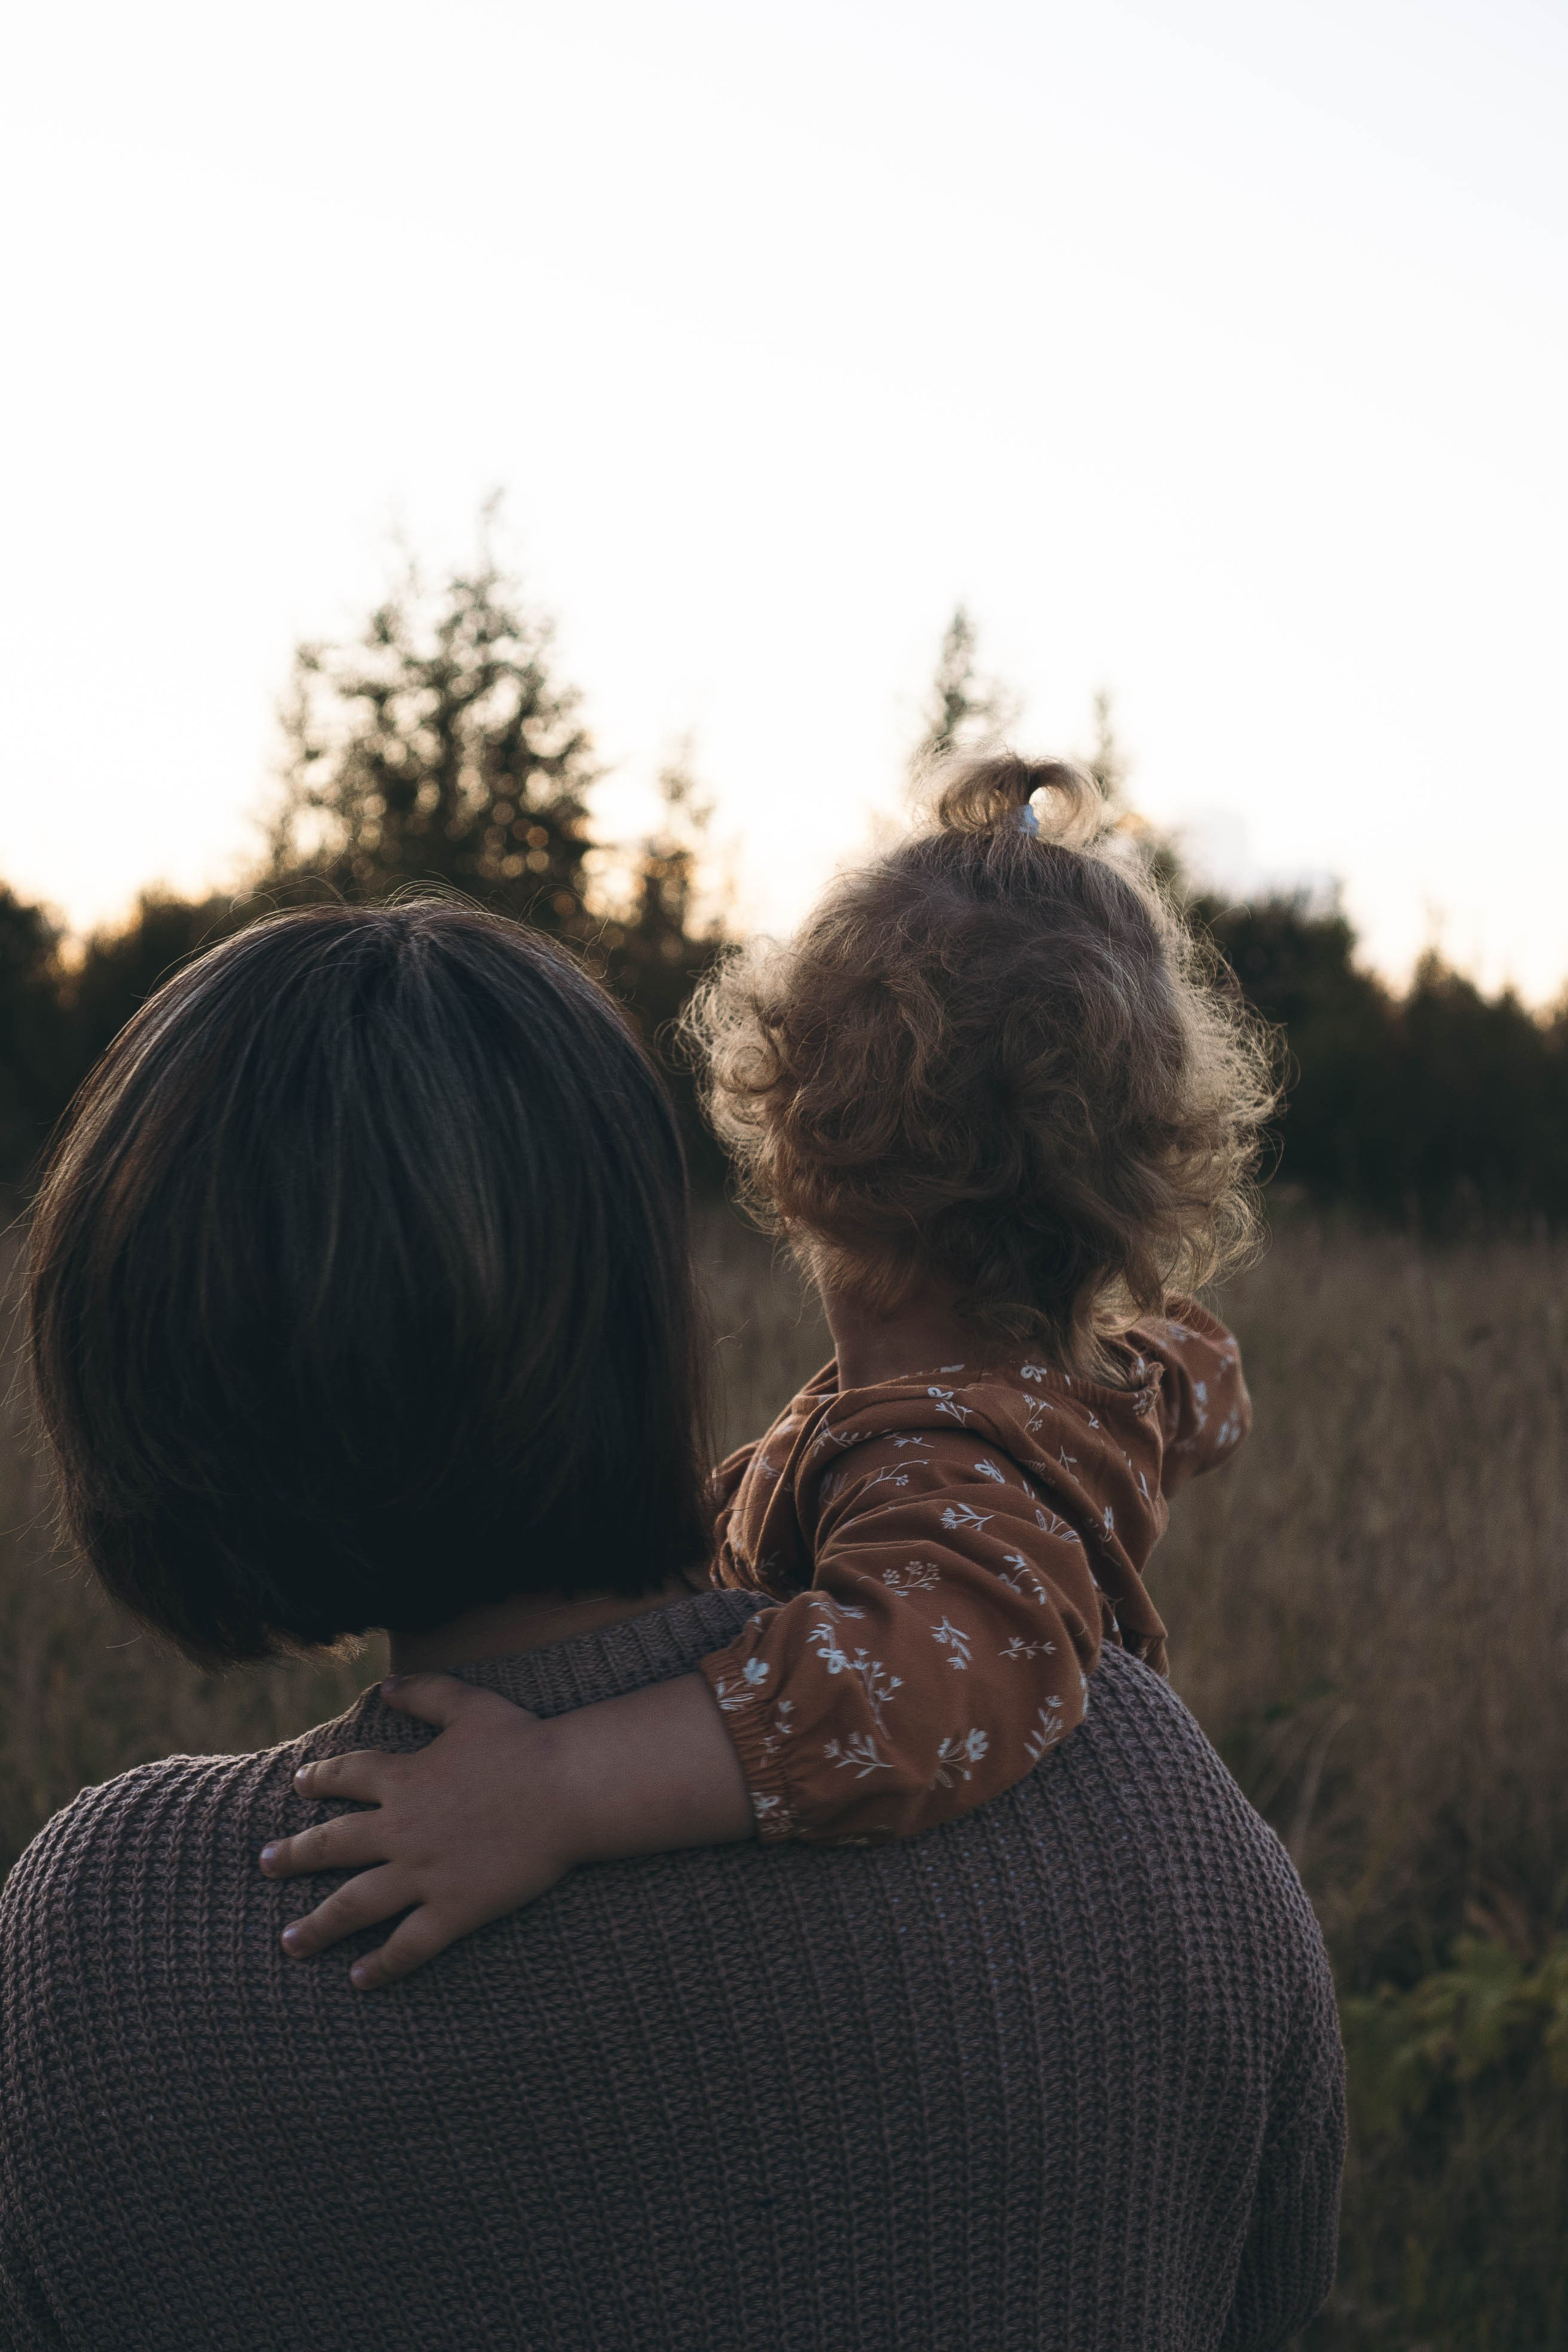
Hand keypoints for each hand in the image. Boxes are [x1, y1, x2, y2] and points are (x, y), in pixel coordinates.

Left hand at [258, 1674, 568, 1990]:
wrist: (567, 1791)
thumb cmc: (525, 1744)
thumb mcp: (470, 1706)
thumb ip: (425, 1693)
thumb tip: (385, 1685)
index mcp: (405, 1779)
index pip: (347, 1777)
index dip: (320, 1779)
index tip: (300, 1785)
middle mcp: (401, 1830)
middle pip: (332, 1845)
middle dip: (293, 1856)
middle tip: (265, 1864)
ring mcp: (423, 1874)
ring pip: (354, 1904)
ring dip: (317, 1925)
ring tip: (289, 1942)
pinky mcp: (453, 1909)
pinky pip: (408, 1944)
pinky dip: (381, 1965)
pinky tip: (358, 1979)